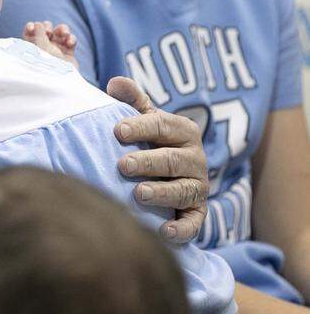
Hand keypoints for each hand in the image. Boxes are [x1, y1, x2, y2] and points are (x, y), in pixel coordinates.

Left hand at [22, 20, 77, 66]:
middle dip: (47, 27)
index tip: (31, 27)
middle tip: (48, 33)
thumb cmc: (47, 66)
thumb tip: (37, 24)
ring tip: (65, 33)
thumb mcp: (40, 47)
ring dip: (62, 29)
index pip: (28, 33)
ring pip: (59, 33)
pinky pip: (70, 41)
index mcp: (31, 50)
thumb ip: (39, 33)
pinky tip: (70, 42)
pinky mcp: (68, 56)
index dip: (30, 27)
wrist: (61, 83)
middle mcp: (43, 50)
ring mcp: (56, 52)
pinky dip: (71, 38)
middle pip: (45, 30)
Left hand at [108, 77, 207, 242]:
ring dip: (162, 192)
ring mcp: (198, 186)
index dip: (140, 127)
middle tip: (122, 165)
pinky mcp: (197, 212)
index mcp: (183, 131)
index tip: (117, 131)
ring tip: (139, 194)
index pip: (162, 125)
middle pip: (172, 159)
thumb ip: (133, 100)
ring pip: (183, 189)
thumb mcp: (145, 118)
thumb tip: (114, 82)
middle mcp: (195, 158)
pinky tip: (165, 231)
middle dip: (148, 162)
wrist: (169, 173)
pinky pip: (194, 222)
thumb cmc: (151, 141)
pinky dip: (182, 229)